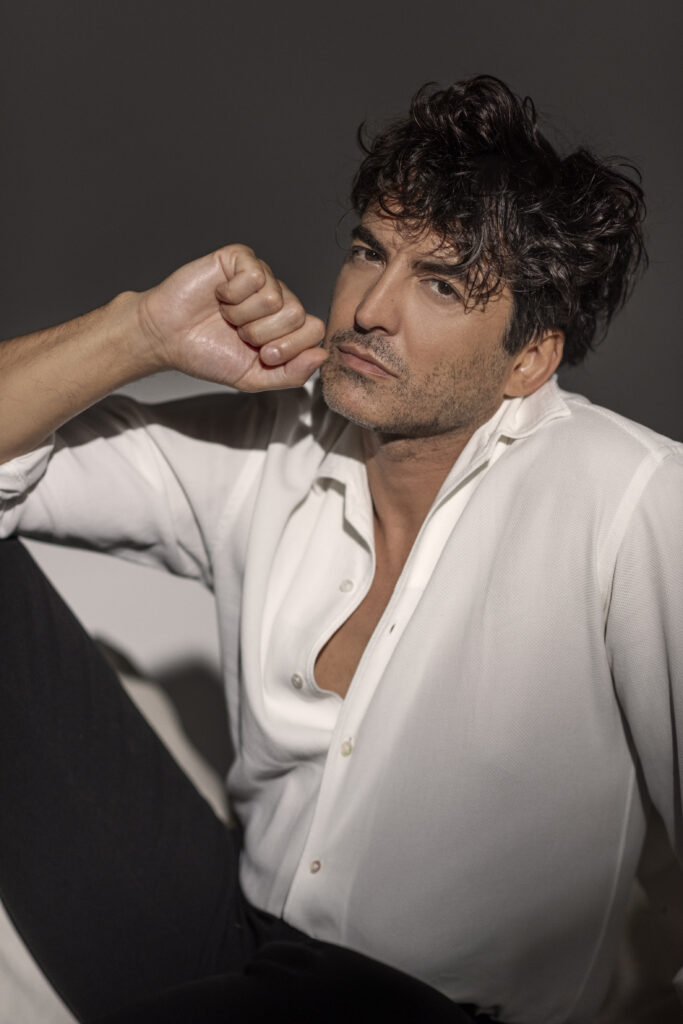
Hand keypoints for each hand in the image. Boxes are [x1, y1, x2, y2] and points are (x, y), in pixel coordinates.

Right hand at [137, 245, 326, 390]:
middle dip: (263, 334)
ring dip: (243, 316)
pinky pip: (254, 276)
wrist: (167, 338)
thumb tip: (323, 355)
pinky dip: (232, 295)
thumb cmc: (208, 355)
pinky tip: (219, 297)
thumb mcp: (254, 378)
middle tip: (240, 335)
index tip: (262, 355)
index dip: (289, 347)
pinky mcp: (240, 259)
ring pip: (275, 297)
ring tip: (226, 316)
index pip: (315, 330)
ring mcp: (261, 276)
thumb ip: (292, 374)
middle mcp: (278, 298)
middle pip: (298, 313)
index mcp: (286, 325)